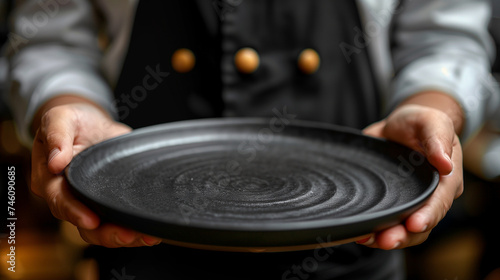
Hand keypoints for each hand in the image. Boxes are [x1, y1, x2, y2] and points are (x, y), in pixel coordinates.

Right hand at [31, 98, 161, 246]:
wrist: (91, 124)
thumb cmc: (73, 121)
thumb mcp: (60, 118)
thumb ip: (56, 135)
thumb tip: (55, 161)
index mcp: (50, 180)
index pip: (60, 201)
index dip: (75, 213)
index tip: (92, 220)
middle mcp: (69, 198)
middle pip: (84, 225)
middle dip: (107, 234)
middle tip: (129, 235)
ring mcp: (90, 203)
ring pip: (103, 230)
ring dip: (125, 237)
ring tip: (147, 237)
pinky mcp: (109, 201)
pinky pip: (118, 221)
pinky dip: (135, 229)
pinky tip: (151, 232)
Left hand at [358, 104, 463, 249]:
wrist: (401, 125)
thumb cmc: (422, 123)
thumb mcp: (432, 122)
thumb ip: (438, 139)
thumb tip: (445, 165)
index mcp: (444, 182)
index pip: (438, 204)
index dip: (427, 217)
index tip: (414, 224)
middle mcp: (427, 198)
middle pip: (419, 226)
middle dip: (402, 236)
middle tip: (385, 240)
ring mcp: (406, 203)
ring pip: (400, 230)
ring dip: (383, 238)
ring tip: (365, 238)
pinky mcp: (388, 203)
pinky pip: (382, 222)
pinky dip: (371, 229)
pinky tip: (357, 232)